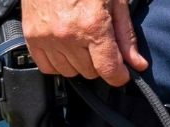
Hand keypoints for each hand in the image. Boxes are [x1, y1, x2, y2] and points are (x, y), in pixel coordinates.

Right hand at [23, 0, 148, 85]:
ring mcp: (47, 38)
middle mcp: (68, 35)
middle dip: (99, 63)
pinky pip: (48, 68)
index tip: (122, 72)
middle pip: (90, 73)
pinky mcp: (32, 37)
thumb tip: (137, 64)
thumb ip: (125, 36)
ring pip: (70, 72)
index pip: (109, 70)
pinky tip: (65, 46)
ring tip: (81, 40)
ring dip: (79, 63)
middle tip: (99, 43)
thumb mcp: (115, 1)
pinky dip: (58, 62)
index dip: (120, 75)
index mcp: (92, 25)